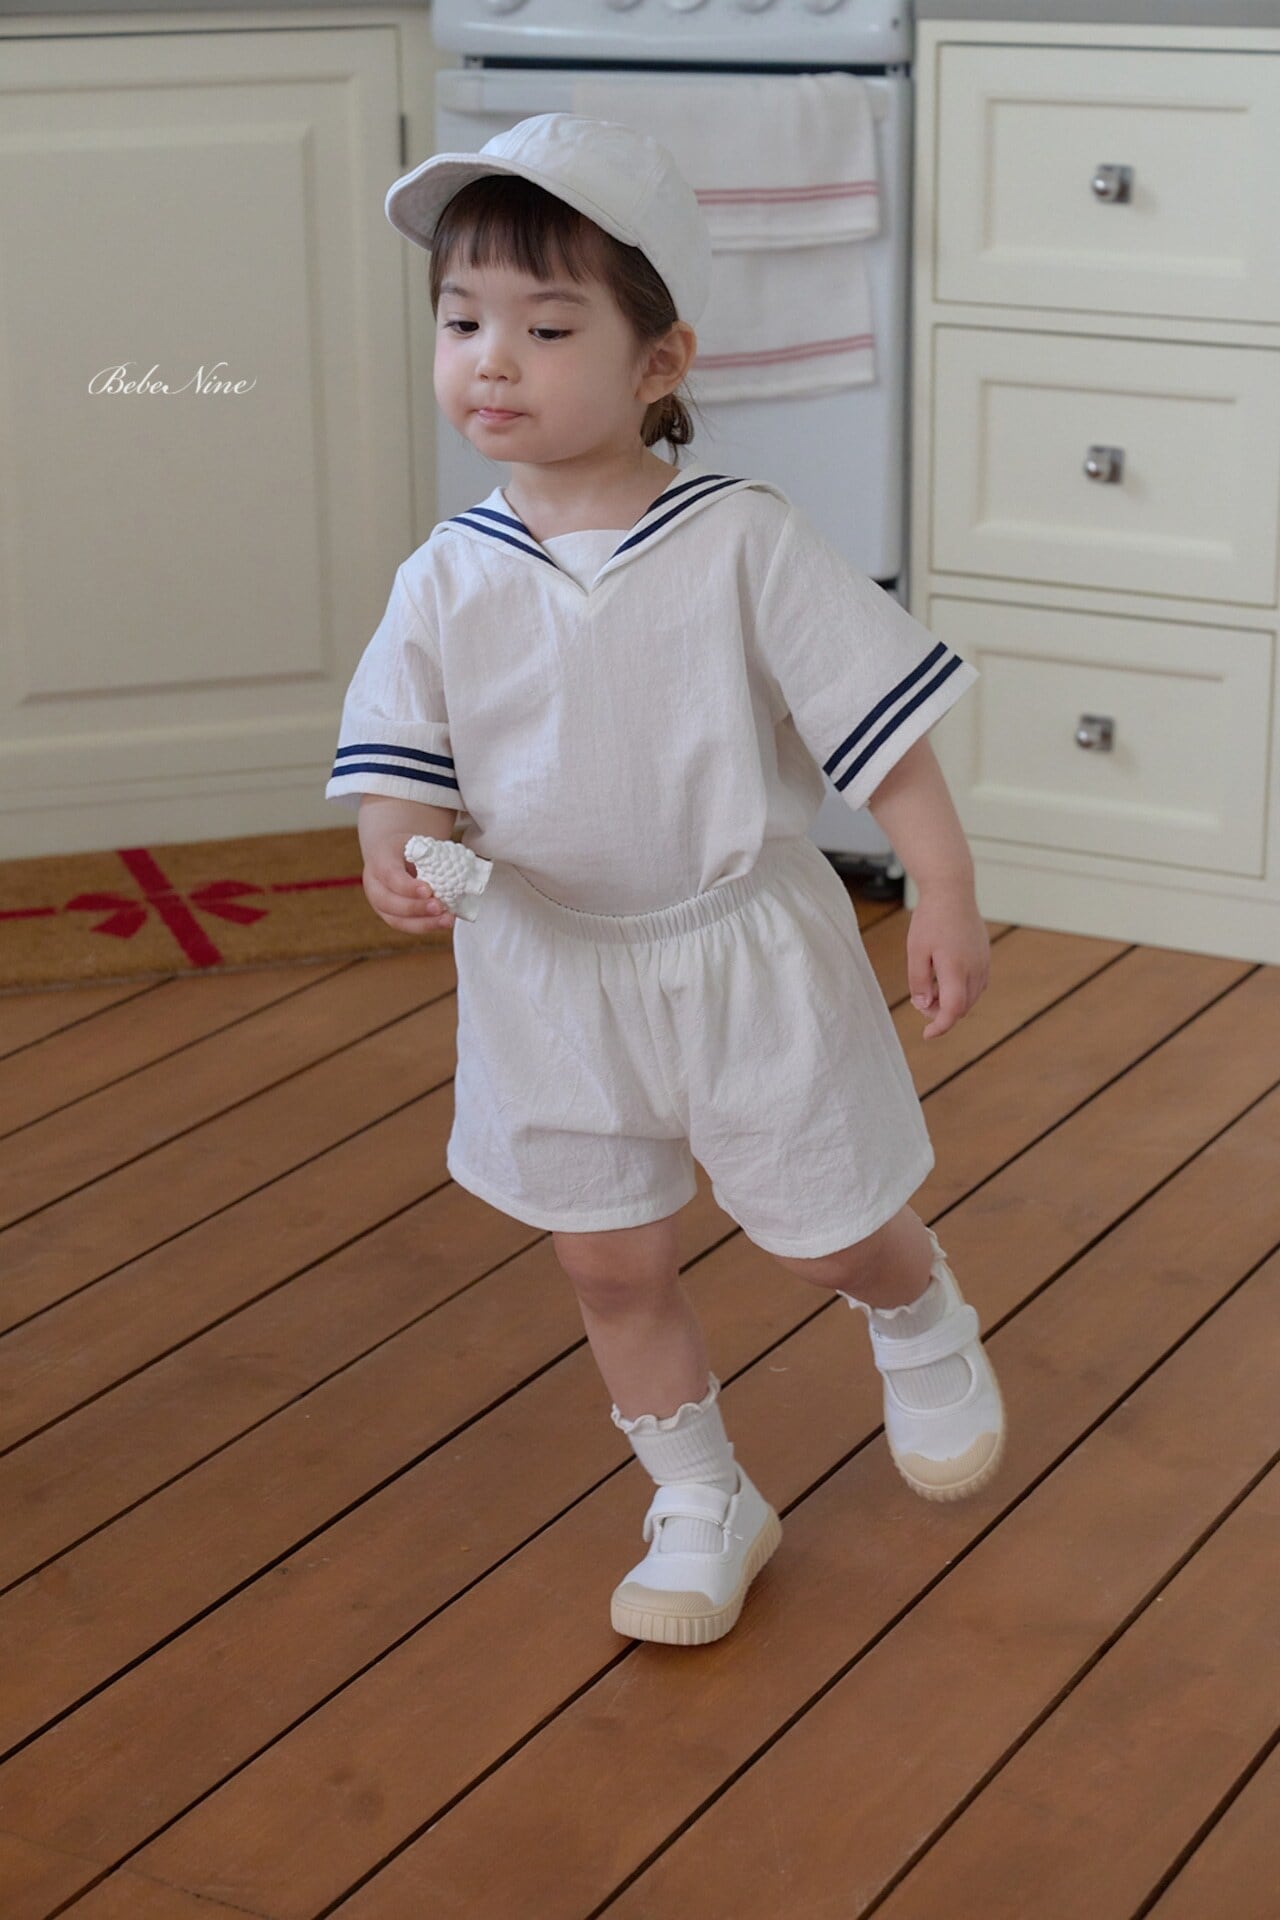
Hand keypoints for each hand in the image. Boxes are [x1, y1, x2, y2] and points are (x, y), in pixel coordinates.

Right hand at [362, 847, 456, 934]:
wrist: (392, 855)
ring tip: (446, 920)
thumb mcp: (417, 845)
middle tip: (439, 907)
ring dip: (423, 923)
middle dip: (416, 908)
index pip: (390, 876)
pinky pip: (405, 926)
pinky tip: (442, 923)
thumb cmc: (409, 849)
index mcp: (380, 859)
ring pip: (396, 920)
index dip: (408, 886)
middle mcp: (374, 884)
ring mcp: (379, 903)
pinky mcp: (389, 916)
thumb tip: (456, 873)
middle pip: (389, 902)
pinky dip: (425, 926)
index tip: (428, 890)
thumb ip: (430, 857)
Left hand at [906, 879, 988, 1039]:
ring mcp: (983, 963)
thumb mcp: (916, 951)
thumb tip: (925, 1005)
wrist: (952, 891)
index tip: (927, 1035)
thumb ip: (919, 982)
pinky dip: (961, 990)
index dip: (940, 1026)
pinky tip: (944, 977)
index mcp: (955, 969)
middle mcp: (975, 969)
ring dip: (952, 1001)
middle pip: (962, 1007)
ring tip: (930, 986)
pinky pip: (976, 984)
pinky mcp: (986, 957)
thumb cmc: (930, 919)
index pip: (953, 1010)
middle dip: (941, 1012)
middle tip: (920, 1000)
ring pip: (971, 997)